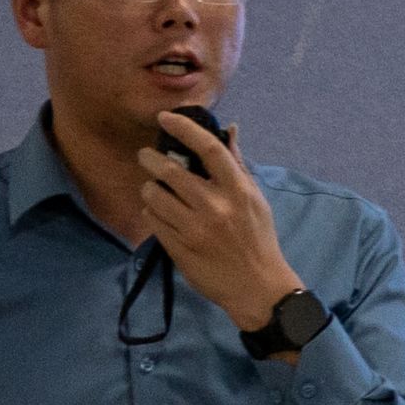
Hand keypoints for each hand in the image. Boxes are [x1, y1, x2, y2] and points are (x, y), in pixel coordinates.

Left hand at [136, 113, 303, 331]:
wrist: (257, 287)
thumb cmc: (258, 239)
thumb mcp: (256, 200)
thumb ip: (238, 165)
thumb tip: (229, 129)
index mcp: (238, 191)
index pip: (209, 149)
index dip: (185, 128)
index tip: (166, 118)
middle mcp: (215, 207)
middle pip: (170, 172)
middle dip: (151, 159)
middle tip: (145, 156)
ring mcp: (195, 229)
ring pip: (155, 196)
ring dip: (149, 188)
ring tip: (154, 189)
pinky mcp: (180, 249)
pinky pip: (153, 221)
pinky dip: (152, 212)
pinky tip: (160, 213)